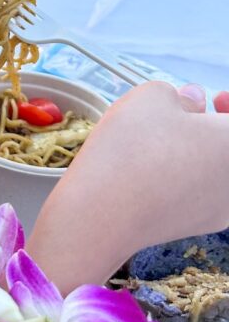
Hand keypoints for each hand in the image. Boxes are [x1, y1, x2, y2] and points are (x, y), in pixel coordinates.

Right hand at [28, 81, 228, 291]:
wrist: (104, 213)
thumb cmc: (132, 148)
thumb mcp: (152, 98)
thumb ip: (181, 95)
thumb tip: (193, 102)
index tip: (216, 98)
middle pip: (227, 149)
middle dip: (214, 129)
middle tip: (192, 115)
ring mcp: (222, 208)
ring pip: (215, 171)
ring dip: (199, 153)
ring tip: (164, 141)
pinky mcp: (198, 226)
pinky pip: (201, 192)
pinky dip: (186, 177)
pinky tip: (153, 170)